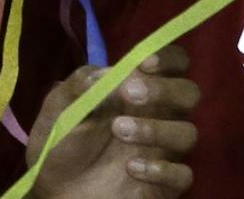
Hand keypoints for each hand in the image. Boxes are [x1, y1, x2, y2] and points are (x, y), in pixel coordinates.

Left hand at [29, 47, 198, 197]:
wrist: (54, 189)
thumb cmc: (62, 142)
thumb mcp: (60, 108)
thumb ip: (80, 84)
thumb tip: (106, 72)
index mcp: (142, 90)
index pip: (175, 63)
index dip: (168, 58)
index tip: (144, 62)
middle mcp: (161, 116)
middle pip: (190, 93)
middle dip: (165, 90)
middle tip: (130, 93)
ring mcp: (164, 151)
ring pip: (188, 133)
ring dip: (156, 129)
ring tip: (118, 130)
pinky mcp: (163, 185)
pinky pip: (183, 175)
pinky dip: (163, 170)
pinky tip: (132, 168)